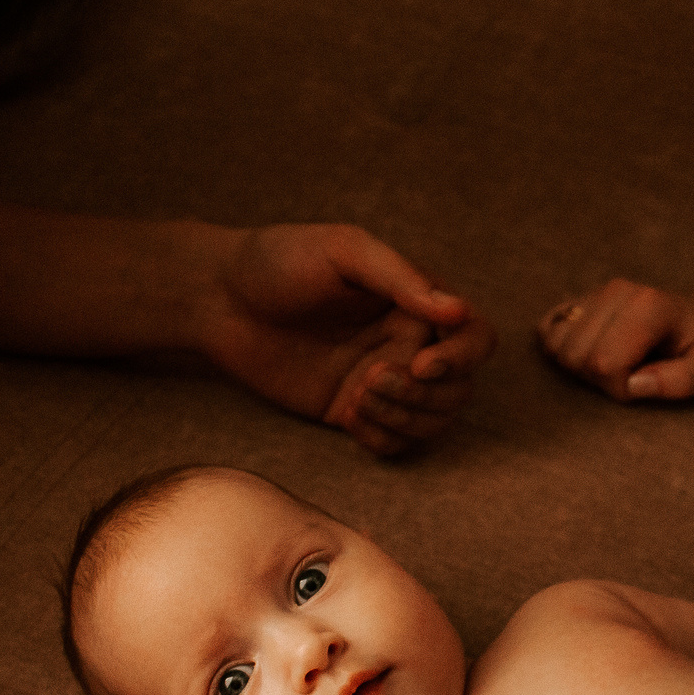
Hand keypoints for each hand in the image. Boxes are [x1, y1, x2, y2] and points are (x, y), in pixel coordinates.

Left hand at [199, 224, 494, 455]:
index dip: (460, 359)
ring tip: (356, 398)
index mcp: (415, 301)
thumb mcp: (342, 251)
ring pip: (432, 421)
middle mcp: (407, 342)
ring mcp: (381, 380)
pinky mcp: (351, 411)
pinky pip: (394, 442)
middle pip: (459, 389)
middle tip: (369, 380)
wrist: (218, 300)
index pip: (475, 338)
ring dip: (404, 418)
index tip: (419, 365)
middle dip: (422, 395)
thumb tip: (456, 310)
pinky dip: (383, 439)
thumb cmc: (278, 261)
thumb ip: (400, 278)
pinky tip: (351, 419)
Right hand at [538, 276, 693, 400]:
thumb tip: (634, 384)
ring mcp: (597, 292)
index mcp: (649, 306)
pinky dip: (561, 348)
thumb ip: (680, 380)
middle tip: (632, 376)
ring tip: (616, 365)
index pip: (604, 362)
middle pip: (576, 355)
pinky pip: (548, 329)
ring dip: (580, 367)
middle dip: (599, 380)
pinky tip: (591, 352)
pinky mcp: (582, 299)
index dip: (620, 388)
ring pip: (557, 345)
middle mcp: (618, 291)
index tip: (646, 384)